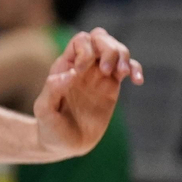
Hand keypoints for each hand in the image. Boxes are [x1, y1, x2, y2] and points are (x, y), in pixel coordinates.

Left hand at [34, 28, 141, 158]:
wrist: (64, 144)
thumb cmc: (50, 127)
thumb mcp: (44, 111)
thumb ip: (51, 92)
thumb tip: (69, 75)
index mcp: (64, 67)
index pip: (81, 41)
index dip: (86, 51)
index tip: (81, 72)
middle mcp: (82, 67)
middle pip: (100, 38)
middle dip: (108, 48)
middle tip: (108, 71)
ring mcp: (98, 75)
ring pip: (116, 49)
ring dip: (123, 56)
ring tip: (123, 75)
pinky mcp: (111, 86)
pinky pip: (127, 68)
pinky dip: (135, 68)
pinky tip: (137, 81)